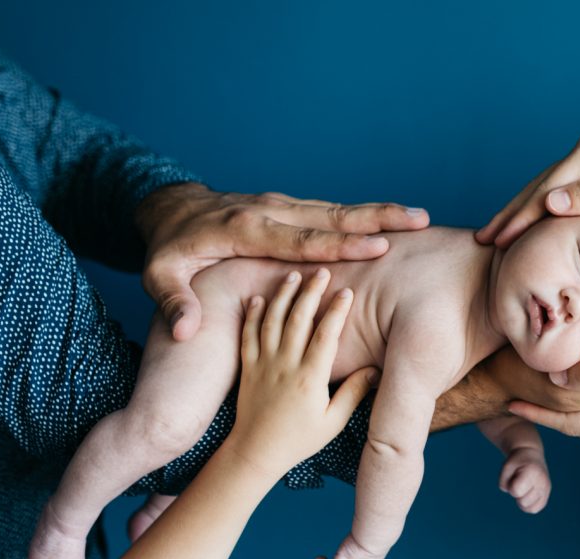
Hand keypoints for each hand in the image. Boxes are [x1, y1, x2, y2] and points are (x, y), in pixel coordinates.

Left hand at [136, 183, 429, 339]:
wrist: (170, 208)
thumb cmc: (168, 249)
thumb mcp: (159, 276)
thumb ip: (175, 302)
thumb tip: (184, 331)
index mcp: (246, 230)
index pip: (300, 240)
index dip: (339, 245)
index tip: (377, 248)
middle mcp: (271, 212)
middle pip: (331, 216)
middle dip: (377, 218)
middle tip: (419, 220)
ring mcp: (282, 206)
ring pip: (337, 211)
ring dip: (378, 214)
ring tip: (420, 219)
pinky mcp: (288, 209)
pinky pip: (330, 214)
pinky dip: (363, 216)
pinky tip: (391, 223)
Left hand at [231, 268, 377, 473]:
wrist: (256, 452)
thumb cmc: (299, 440)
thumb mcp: (333, 422)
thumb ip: (354, 393)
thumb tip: (375, 369)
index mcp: (311, 378)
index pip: (327, 335)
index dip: (338, 311)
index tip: (348, 291)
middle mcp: (286, 365)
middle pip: (299, 319)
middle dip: (311, 291)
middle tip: (322, 271)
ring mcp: (264, 364)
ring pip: (272, 321)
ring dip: (283, 295)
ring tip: (293, 274)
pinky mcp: (248, 367)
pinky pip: (248, 334)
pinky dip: (253, 314)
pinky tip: (258, 298)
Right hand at [476, 126, 579, 247]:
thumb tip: (550, 203)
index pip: (544, 190)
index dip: (518, 217)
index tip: (498, 241)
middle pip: (537, 188)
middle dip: (509, 215)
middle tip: (484, 240)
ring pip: (547, 191)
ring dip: (521, 214)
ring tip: (499, 235)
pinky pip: (563, 194)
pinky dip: (543, 210)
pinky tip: (533, 225)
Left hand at [499, 448, 551, 513]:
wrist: (531, 454)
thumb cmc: (517, 461)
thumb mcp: (505, 467)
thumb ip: (503, 482)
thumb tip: (515, 496)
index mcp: (532, 472)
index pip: (516, 491)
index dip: (510, 486)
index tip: (515, 476)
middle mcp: (542, 482)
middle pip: (523, 502)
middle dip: (517, 494)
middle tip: (519, 482)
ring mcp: (546, 489)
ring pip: (530, 509)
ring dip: (522, 500)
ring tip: (524, 487)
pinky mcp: (547, 494)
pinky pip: (535, 509)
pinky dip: (528, 505)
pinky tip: (527, 493)